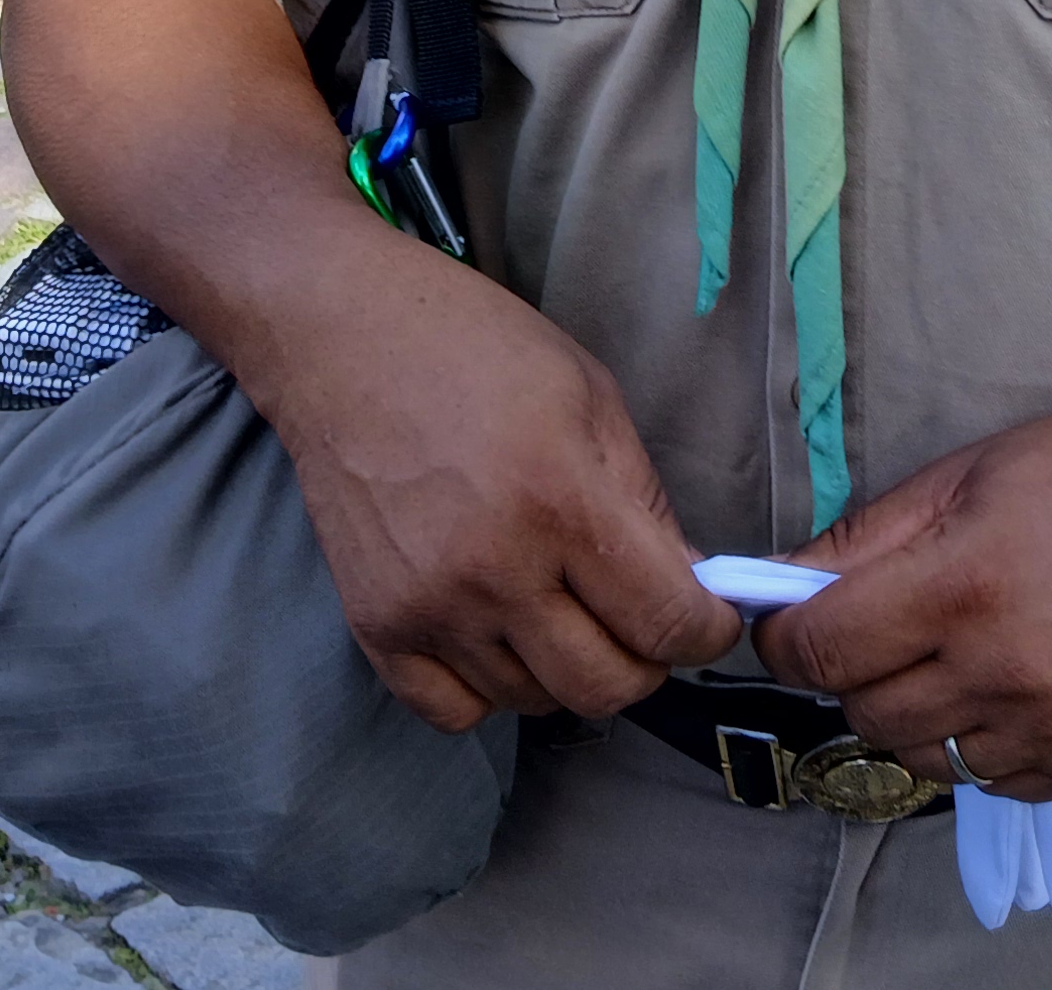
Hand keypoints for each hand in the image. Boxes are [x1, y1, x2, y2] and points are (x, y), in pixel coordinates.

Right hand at [258, 251, 739, 731]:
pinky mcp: (375, 626)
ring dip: (565, 666)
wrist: (342, 339)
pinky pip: (455, 711)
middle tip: (639, 617)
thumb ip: (646, 501)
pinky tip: (498, 630)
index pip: (664, 621)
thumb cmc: (475, 348)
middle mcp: (493, 569)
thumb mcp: (591, 396)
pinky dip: (491, 687)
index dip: (706, 631)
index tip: (709, 618)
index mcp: (560, 499)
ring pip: (534, 701)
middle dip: (646, 661)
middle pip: (605, 687)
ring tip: (559, 601)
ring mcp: (428, 607)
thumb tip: (689, 588)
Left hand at [756, 379, 1051, 798]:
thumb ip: (860, 541)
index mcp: (964, 586)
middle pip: (862, 710)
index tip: (791, 621)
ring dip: (912, 712)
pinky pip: (986, 783)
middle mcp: (1006, 670)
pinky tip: (1002, 687)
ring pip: (917, 758)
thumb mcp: (959, 475)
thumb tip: (774, 589)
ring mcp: (1050, 726)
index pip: (821, 650)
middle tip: (886, 625)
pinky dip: (974, 744)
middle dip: (853, 670)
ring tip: (950, 654)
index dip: (787, 636)